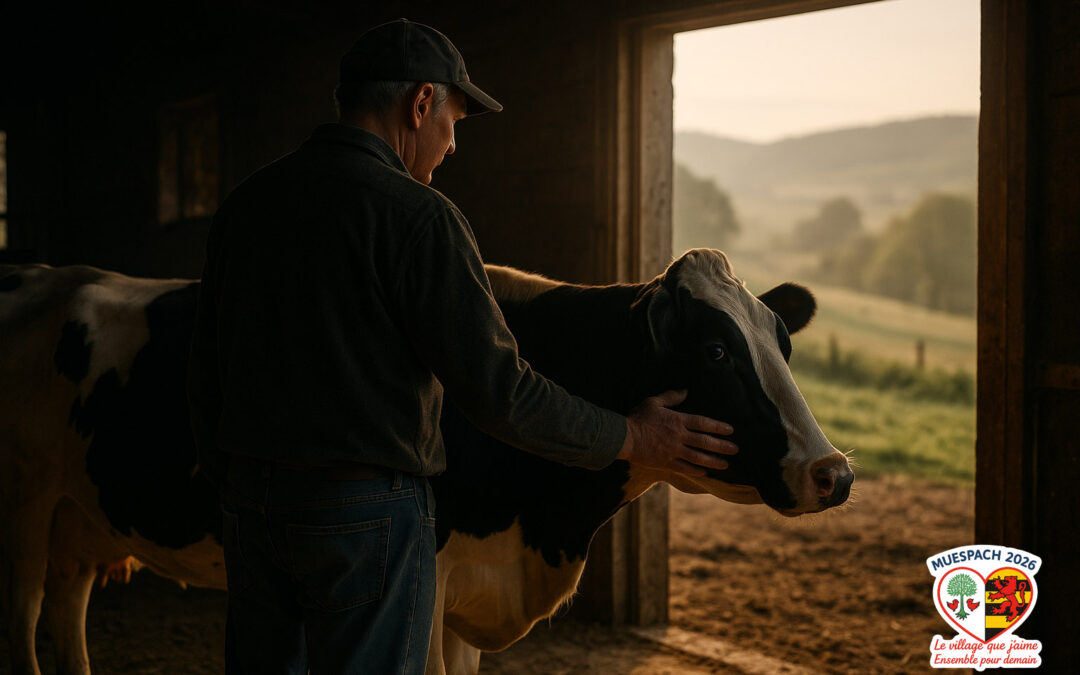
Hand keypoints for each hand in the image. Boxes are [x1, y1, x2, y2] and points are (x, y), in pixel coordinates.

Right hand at [617, 389, 736, 476]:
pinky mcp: (666, 462)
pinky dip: (696, 471)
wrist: (624, 437)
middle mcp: (679, 437)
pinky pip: (684, 468)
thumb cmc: (638, 418)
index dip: (718, 427)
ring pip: (698, 457)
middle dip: (722, 446)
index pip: (703, 423)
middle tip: (735, 449)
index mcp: (678, 420)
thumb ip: (671, 397)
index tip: (730, 430)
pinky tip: (705, 473)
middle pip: (705, 442)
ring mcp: (673, 451)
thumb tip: (685, 391)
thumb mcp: (654, 402)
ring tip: (726, 464)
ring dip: (714, 461)